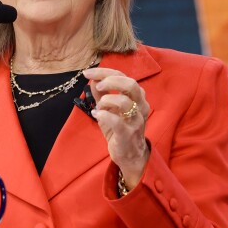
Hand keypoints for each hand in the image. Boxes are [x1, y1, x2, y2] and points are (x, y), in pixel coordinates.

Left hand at [83, 67, 150, 187]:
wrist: (130, 155)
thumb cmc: (119, 129)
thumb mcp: (108, 109)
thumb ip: (102, 94)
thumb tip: (93, 79)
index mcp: (136, 97)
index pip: (123, 76)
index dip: (104, 72)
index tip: (87, 73)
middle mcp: (140, 106)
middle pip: (130, 84)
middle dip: (110, 81)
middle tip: (98, 86)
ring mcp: (136, 121)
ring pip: (125, 102)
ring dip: (107, 100)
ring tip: (99, 106)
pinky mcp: (128, 134)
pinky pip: (117, 122)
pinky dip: (104, 115)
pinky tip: (97, 115)